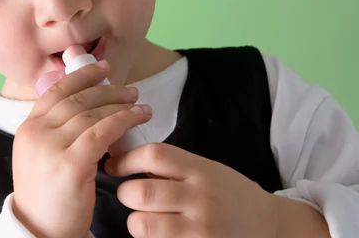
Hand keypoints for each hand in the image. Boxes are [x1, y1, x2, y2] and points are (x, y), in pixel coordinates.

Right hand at [12, 61, 152, 237]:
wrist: (40, 231)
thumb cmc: (47, 195)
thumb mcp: (41, 155)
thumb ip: (56, 130)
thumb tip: (86, 106)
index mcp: (28, 127)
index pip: (56, 91)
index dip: (82, 75)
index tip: (103, 68)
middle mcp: (36, 132)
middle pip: (77, 98)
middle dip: (107, 89)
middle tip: (130, 91)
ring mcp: (51, 146)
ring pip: (92, 113)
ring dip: (120, 104)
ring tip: (140, 104)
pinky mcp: (71, 163)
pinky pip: (103, 131)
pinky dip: (123, 120)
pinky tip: (138, 117)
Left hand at [104, 143, 280, 237]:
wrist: (269, 225)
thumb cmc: (229, 193)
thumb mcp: (205, 170)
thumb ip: (173, 166)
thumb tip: (126, 161)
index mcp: (200, 170)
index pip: (154, 155)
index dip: (126, 158)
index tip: (115, 165)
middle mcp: (200, 197)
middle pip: (142, 191)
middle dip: (126, 193)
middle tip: (129, 195)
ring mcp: (199, 228)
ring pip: (143, 224)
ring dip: (135, 221)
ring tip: (144, 218)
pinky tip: (160, 235)